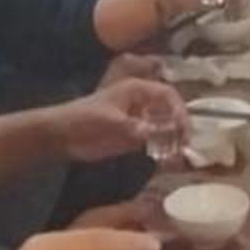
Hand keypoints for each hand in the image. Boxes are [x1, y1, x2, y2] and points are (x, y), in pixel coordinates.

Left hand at [57, 81, 183, 162]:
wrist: (62, 136)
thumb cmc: (84, 119)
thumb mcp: (109, 121)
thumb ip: (132, 127)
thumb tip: (154, 133)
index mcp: (136, 90)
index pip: (167, 94)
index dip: (179, 108)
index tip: (183, 127)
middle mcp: (141, 103)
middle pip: (170, 110)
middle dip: (180, 125)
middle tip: (186, 143)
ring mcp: (138, 120)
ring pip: (165, 126)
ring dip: (174, 138)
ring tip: (181, 153)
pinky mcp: (133, 137)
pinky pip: (155, 141)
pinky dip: (163, 148)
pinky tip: (169, 160)